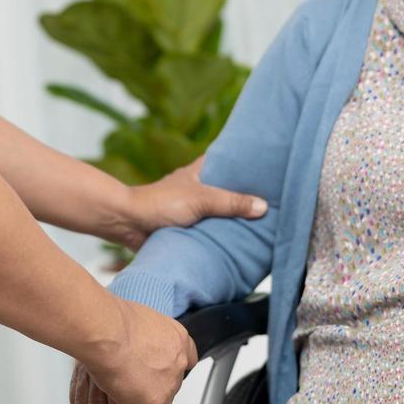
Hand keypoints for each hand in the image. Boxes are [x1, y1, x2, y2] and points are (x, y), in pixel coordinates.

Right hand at [75, 298, 194, 403]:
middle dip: (154, 384)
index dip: (170, 365)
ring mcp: (168, 385)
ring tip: (124, 393)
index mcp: (178, 338)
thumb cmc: (113, 321)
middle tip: (134, 380)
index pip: (188, 358)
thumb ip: (148, 335)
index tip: (159, 369)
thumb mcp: (141, 319)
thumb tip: (139, 343)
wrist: (106, 332)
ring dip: (143, 401)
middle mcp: (178, 362)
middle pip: (172, 383)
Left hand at [113, 155, 267, 249]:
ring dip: (234, 219)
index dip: (247, 163)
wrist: (129, 224)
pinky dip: (222, 235)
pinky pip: (211, 230)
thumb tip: (263, 207)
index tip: (269, 167)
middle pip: (228, 189)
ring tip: (264, 225)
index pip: (229, 161)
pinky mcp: (188, 227)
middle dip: (246, 196)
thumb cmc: (161, 204)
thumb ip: (232, 203)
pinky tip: (240, 243)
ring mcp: (193, 208)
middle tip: (274, 202)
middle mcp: (198, 187)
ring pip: (220, 212)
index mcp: (201, 171)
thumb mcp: (202, 200)